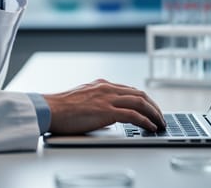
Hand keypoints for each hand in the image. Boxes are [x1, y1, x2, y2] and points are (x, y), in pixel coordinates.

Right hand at [42, 79, 165, 134]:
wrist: (49, 109)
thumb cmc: (61, 108)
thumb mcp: (83, 98)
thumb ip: (97, 101)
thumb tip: (108, 114)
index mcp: (102, 85)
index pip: (130, 90)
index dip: (144, 100)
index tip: (151, 108)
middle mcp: (107, 88)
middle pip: (140, 94)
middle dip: (154, 106)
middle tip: (160, 117)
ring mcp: (108, 98)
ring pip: (141, 102)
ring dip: (154, 113)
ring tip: (160, 123)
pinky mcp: (106, 111)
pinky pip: (133, 115)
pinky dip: (146, 121)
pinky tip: (150, 127)